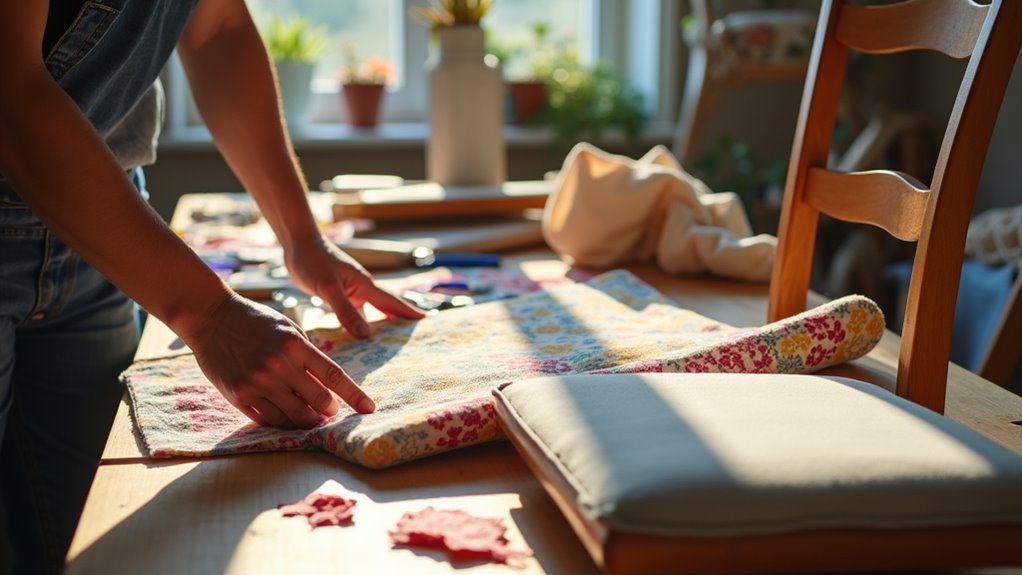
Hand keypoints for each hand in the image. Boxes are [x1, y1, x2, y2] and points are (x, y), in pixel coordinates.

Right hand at [181, 293, 370, 428]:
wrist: (210, 317)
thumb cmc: (255, 321)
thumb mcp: (288, 330)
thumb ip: (307, 356)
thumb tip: (328, 386)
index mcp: (295, 345)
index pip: (333, 376)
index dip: (354, 395)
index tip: (369, 408)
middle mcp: (278, 365)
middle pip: (318, 401)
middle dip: (329, 410)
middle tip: (330, 410)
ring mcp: (257, 382)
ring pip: (295, 416)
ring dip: (308, 420)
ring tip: (311, 417)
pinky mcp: (239, 395)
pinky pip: (269, 419)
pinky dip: (283, 421)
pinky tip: (287, 416)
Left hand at [283, 234, 424, 336]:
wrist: (298, 244)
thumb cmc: (313, 261)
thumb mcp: (328, 288)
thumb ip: (346, 311)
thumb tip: (366, 336)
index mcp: (365, 285)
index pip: (392, 302)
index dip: (409, 312)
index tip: (427, 320)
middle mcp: (362, 289)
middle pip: (387, 307)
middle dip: (401, 320)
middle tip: (415, 336)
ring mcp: (351, 291)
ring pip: (371, 311)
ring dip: (381, 323)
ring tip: (391, 340)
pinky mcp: (339, 294)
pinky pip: (355, 312)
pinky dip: (360, 323)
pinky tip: (359, 333)